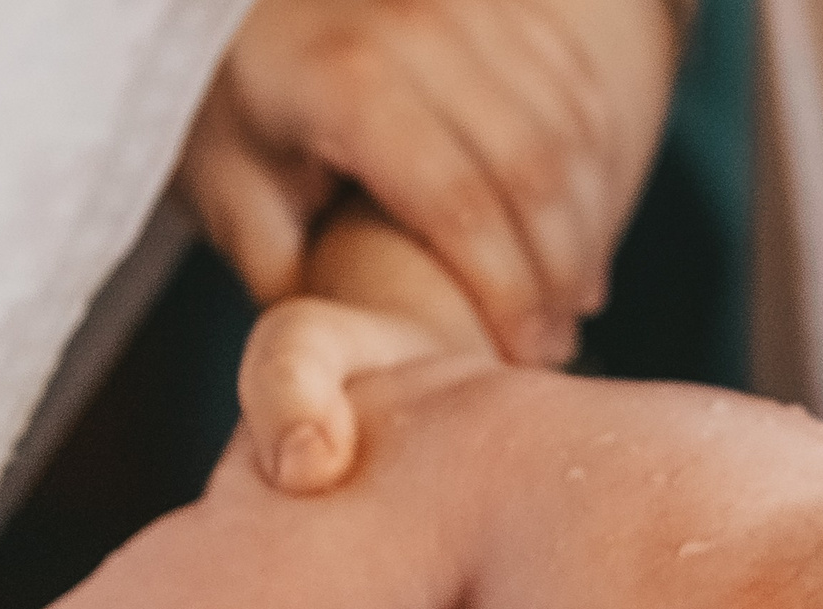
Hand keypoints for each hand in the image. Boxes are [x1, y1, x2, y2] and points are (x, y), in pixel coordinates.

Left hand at [177, 0, 681, 365]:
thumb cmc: (239, 94)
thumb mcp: (230, 186)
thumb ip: (287, 275)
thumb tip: (359, 359)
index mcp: (348, 84)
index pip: (462, 206)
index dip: (505, 292)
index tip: (520, 355)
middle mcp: (420, 31)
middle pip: (534, 171)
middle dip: (558, 272)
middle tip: (554, 342)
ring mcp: (469, 6)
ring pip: (570, 132)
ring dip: (586, 226)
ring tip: (574, 297)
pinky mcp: (503, 1)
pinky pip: (578, 92)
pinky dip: (591, 169)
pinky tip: (578, 228)